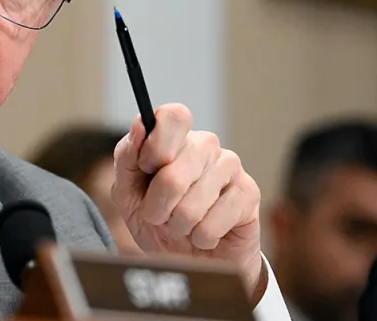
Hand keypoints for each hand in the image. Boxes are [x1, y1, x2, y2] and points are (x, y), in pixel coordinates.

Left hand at [110, 104, 265, 301]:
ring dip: (178, 226)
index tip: (146, 168)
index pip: (174, 115)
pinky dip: (200, 238)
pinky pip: (213, 223)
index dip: (155, 146)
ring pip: (191, 204)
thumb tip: (139, 125)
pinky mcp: (249, 193)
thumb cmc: (158, 220)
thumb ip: (127, 158)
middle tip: (159, 215)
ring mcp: (230, 166)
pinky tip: (204, 235)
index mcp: (175, 137)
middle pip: (173, 172)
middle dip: (157, 206)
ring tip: (183, 226)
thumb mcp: (128, 192)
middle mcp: (205, 145)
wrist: (190, 260)